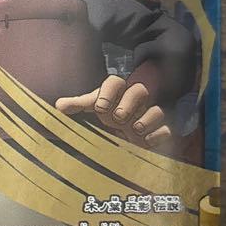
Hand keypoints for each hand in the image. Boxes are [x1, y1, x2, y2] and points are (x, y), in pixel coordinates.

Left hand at [55, 75, 172, 150]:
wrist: (126, 132)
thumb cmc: (107, 114)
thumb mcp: (93, 108)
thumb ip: (77, 105)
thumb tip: (58, 105)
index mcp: (116, 93)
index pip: (115, 82)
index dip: (108, 93)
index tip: (99, 108)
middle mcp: (134, 101)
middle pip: (139, 91)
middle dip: (128, 104)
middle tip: (118, 118)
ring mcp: (148, 115)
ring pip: (156, 110)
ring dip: (145, 119)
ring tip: (133, 130)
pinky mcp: (159, 131)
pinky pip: (166, 129)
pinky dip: (157, 135)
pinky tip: (146, 142)